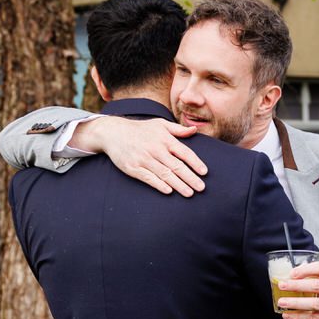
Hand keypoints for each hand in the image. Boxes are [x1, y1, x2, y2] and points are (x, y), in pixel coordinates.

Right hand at [75, 117, 206, 196]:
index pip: (184, 152)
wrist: (113, 132)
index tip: (204, 172)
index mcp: (164, 139)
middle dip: (190, 178)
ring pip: (164, 174)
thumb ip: (178, 129)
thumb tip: (194, 130)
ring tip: (190, 193)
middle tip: (201, 188)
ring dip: (178, 185)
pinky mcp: (133, 167)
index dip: (195, 162)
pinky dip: (159, 185)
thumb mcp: (160, 125)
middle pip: (176, 166)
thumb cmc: (141, 130)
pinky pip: (148, 178)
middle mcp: (155, 149)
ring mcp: (143, 159)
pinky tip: (169, 191)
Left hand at [277, 262, 318, 318]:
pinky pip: (314, 318)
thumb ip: (312, 274)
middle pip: (317, 286)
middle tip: (282, 285)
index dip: (305, 270)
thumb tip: (290, 276)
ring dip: (296, 303)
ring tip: (282, 302)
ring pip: (315, 304)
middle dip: (297, 286)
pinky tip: (288, 314)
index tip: (291, 273)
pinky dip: (299, 317)